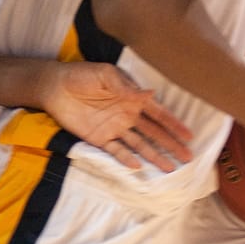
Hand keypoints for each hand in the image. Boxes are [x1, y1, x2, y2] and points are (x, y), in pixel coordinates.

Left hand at [39, 61, 192, 172]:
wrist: (56, 87)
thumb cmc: (82, 75)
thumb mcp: (105, 75)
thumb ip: (126, 87)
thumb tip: (151, 93)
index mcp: (131, 97)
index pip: (157, 113)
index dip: (173, 124)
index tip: (189, 135)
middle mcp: (127, 115)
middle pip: (154, 132)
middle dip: (171, 143)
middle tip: (188, 157)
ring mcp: (114, 128)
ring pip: (140, 145)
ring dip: (154, 155)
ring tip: (170, 169)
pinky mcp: (99, 139)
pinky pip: (116, 151)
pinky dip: (127, 158)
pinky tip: (138, 166)